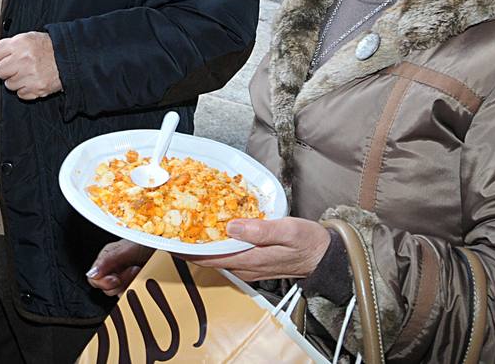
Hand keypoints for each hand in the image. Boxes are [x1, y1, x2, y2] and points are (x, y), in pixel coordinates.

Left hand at [0, 31, 60, 99]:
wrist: (67, 58)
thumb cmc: (44, 47)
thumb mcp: (23, 40)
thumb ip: (0, 46)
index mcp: (20, 44)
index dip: (0, 56)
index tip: (9, 56)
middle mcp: (24, 59)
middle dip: (7, 69)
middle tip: (18, 65)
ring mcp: (30, 75)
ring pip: (8, 84)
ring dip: (16, 80)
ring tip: (27, 72)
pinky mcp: (37, 89)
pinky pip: (20, 94)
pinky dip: (25, 89)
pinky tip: (32, 80)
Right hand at [87, 240, 152, 295]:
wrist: (166, 247)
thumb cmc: (147, 242)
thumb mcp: (125, 248)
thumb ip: (107, 260)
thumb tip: (92, 273)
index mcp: (107, 257)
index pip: (94, 278)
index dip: (103, 281)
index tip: (115, 279)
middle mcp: (114, 268)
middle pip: (106, 288)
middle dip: (120, 281)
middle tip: (133, 270)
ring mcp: (124, 278)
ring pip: (118, 293)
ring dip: (130, 283)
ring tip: (140, 271)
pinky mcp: (134, 285)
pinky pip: (130, 295)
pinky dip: (137, 289)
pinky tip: (143, 279)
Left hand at [179, 217, 330, 281]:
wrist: (326, 256)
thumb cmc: (309, 242)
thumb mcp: (288, 230)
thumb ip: (260, 230)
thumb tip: (232, 226)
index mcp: (250, 260)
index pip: (209, 258)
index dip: (187, 250)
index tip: (169, 240)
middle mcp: (245, 267)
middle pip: (207, 259)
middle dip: (188, 247)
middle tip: (169, 230)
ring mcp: (248, 267)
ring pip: (216, 257)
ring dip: (200, 246)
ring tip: (183, 229)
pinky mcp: (253, 262)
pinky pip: (227, 255)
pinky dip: (214, 245)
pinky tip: (210, 232)